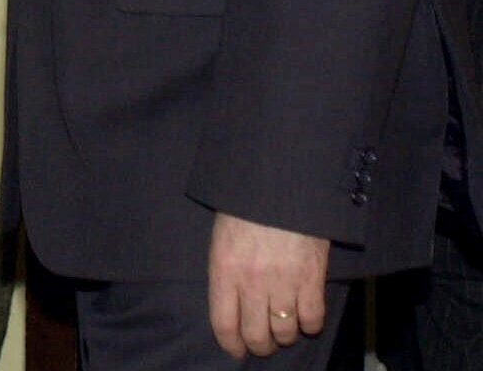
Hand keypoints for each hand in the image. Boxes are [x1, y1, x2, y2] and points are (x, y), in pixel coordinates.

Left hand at [206, 211, 328, 356]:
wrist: (280, 184)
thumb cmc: (245, 208)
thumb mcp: (221, 238)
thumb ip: (226, 272)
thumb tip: (232, 304)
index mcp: (224, 270)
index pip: (224, 323)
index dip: (231, 344)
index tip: (236, 350)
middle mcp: (252, 282)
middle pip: (257, 335)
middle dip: (259, 345)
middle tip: (263, 342)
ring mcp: (284, 282)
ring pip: (285, 331)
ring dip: (285, 336)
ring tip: (283, 329)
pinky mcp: (312, 278)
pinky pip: (313, 319)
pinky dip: (310, 325)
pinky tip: (305, 318)